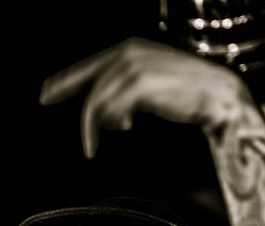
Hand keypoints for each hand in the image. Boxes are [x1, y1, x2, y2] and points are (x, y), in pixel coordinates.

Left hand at [39, 37, 251, 157]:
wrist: (217, 96)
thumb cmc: (188, 94)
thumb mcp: (152, 87)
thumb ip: (128, 94)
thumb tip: (112, 118)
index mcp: (131, 50)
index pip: (90, 66)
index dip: (66, 81)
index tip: (46, 93)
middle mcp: (129, 53)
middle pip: (90, 85)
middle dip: (75, 106)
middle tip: (69, 126)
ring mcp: (133, 66)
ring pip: (98, 101)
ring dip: (99, 124)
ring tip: (111, 135)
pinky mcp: (138, 82)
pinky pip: (110, 108)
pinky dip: (113, 122)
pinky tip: (126, 126)